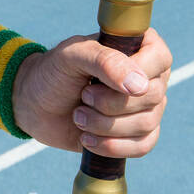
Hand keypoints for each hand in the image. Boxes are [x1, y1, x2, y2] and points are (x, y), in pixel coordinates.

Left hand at [11, 28, 171, 155]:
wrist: (35, 104)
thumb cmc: (54, 72)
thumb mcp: (71, 56)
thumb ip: (104, 61)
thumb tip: (140, 86)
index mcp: (140, 47)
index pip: (158, 60)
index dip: (131, 74)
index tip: (96, 81)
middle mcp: (149, 76)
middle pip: (151, 97)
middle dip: (109, 103)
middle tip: (82, 96)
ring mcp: (146, 107)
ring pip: (146, 124)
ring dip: (104, 125)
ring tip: (78, 116)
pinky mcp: (136, 134)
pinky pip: (143, 146)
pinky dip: (112, 146)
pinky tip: (87, 139)